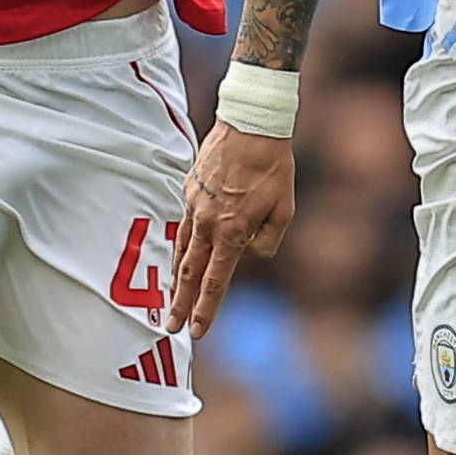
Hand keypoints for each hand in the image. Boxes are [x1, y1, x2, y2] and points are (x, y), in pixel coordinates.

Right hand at [171, 120, 297, 335]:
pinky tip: (182, 256)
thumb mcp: (284, 209)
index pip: (216, 281)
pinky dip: (182, 244)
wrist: (251, 123)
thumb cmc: (274, 167)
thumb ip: (267, 241)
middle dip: (180, 302)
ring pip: (182, 249)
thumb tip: (248, 255)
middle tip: (170, 326)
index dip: (206, 309)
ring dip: (176, 277)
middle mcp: (208, 222)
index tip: (196, 331)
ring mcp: (195, 205)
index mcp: (233, 231)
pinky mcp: (190, 189)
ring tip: (171, 298)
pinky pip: (184, 224)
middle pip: (190, 272)